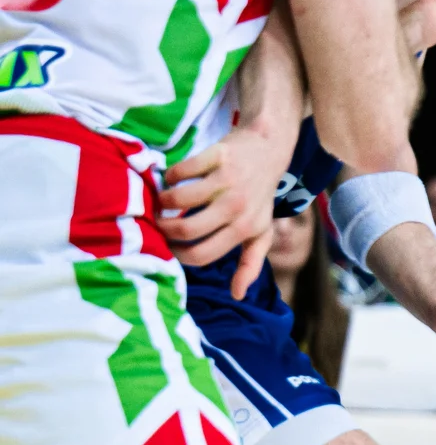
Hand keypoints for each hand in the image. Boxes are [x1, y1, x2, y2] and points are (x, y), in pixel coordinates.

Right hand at [157, 123, 289, 294]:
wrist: (270, 150)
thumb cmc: (261, 197)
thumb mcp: (262, 232)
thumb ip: (250, 263)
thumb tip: (237, 294)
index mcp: (246, 229)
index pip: (202, 254)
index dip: (178, 255)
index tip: (168, 247)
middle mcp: (238, 207)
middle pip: (186, 229)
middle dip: (163, 229)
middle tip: (157, 224)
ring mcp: (228, 181)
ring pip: (178, 199)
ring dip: (161, 202)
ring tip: (162, 202)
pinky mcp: (218, 156)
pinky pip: (180, 171)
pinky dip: (170, 176)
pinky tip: (173, 179)